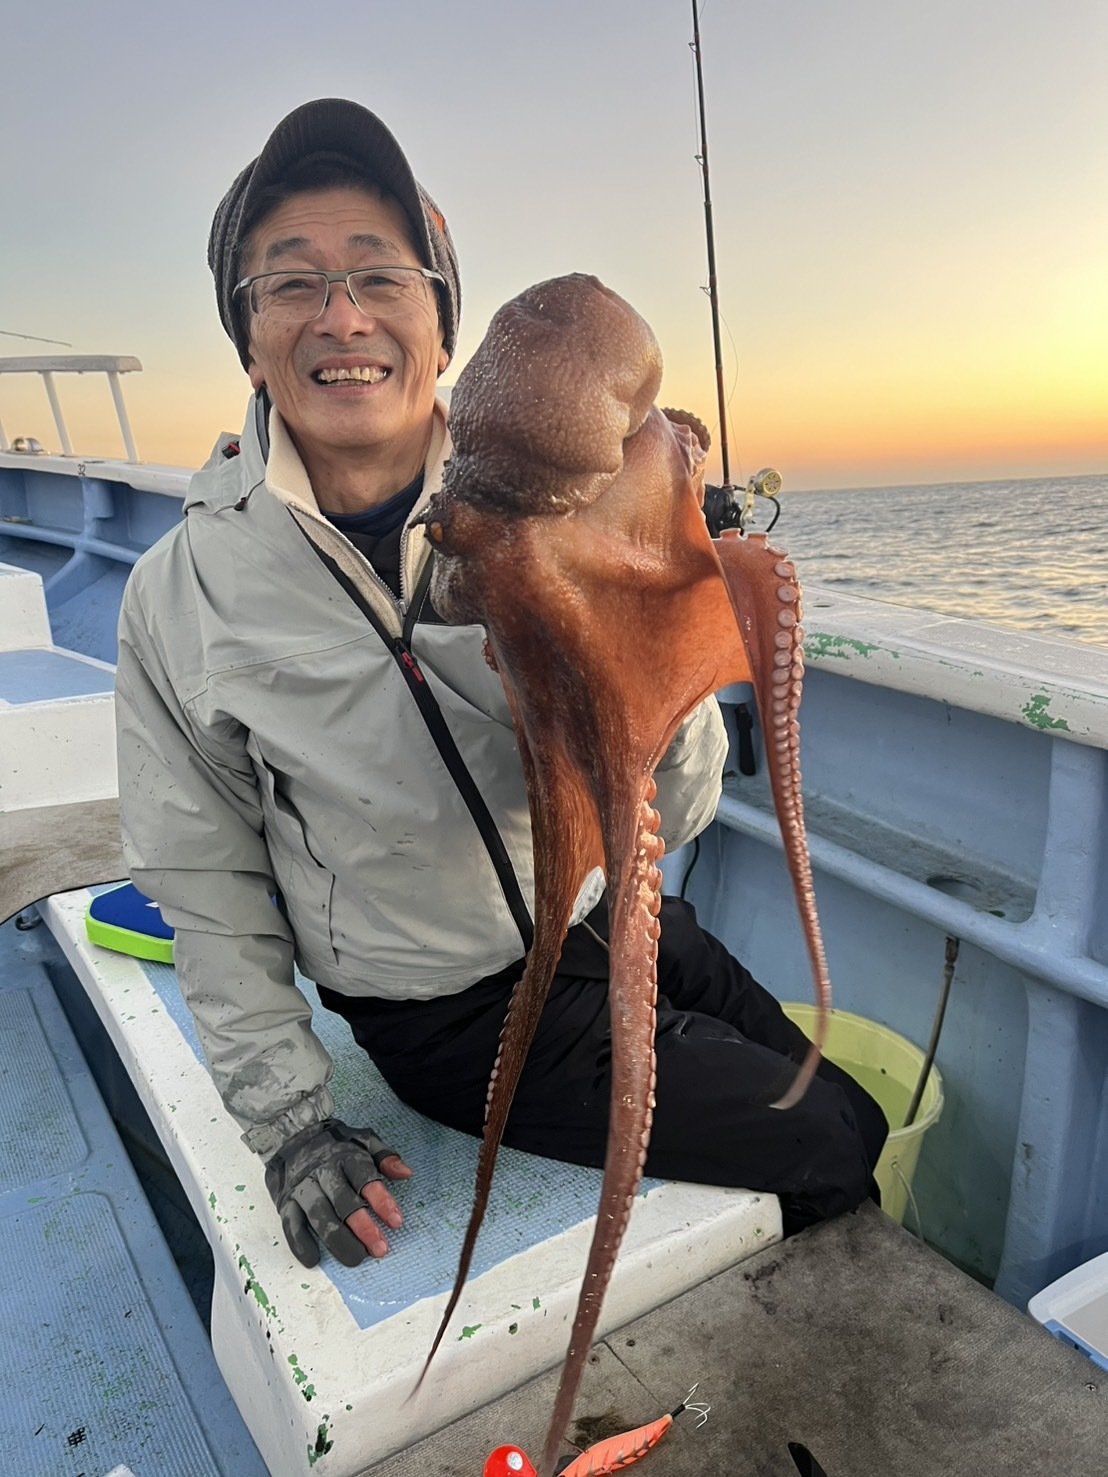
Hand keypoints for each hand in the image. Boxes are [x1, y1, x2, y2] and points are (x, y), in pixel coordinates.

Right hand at [264, 1118, 412, 1267]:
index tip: (396, 1221)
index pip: (366, 1179)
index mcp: (346, 1157)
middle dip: (363, 1227)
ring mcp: (303, 1188)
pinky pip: (291, 1224)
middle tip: (380, 1249)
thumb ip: (385, 1156)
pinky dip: (300, 1243)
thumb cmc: (334, 1144)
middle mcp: (324, 1172)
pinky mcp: (286, 1201)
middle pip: (344, 1202)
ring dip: (338, 1240)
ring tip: (356, 1258)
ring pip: (320, 1216)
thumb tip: (406, 1173)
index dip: (382, 1201)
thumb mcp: (363, 1140)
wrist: (291, 1136)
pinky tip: (314, 1259)